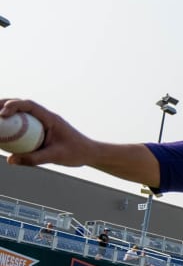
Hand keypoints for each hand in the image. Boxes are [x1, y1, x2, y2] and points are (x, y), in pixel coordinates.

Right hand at [0, 98, 160, 186]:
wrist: (91, 153)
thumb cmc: (77, 153)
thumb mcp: (56, 157)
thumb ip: (34, 158)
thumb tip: (10, 160)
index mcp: (50, 117)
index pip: (29, 105)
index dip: (13, 106)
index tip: (2, 114)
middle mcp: (45, 116)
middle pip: (21, 105)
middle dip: (3, 104)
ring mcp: (43, 122)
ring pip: (21, 113)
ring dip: (6, 113)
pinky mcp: (42, 129)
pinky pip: (24, 125)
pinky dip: (13, 127)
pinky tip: (3, 136)